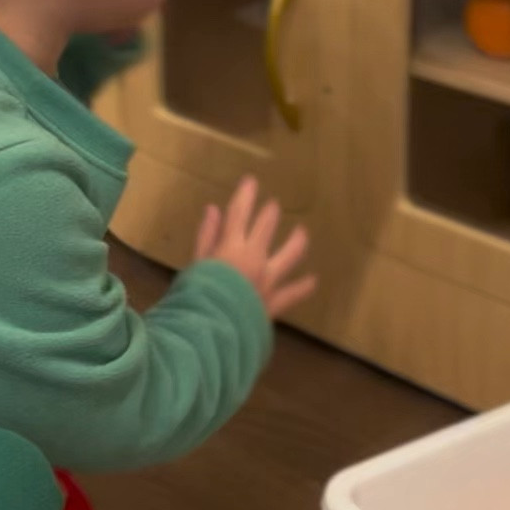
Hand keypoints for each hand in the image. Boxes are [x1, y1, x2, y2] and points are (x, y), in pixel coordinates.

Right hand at [193, 176, 316, 319]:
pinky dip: (303, 287)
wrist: (213, 327)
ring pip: (289, 255)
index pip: (240, 213)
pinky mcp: (275, 301)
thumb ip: (206, 236)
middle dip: (270, 213)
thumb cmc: (197, 294)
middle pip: (266, 228)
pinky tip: (313, 281)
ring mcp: (269, 279)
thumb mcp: (196, 263)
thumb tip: (213, 210)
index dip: (246, 195)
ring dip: (296, 242)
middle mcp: (255, 257)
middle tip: (274, 206)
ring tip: (302, 233)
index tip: (251, 181)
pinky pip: (293, 293)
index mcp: (232, 246)